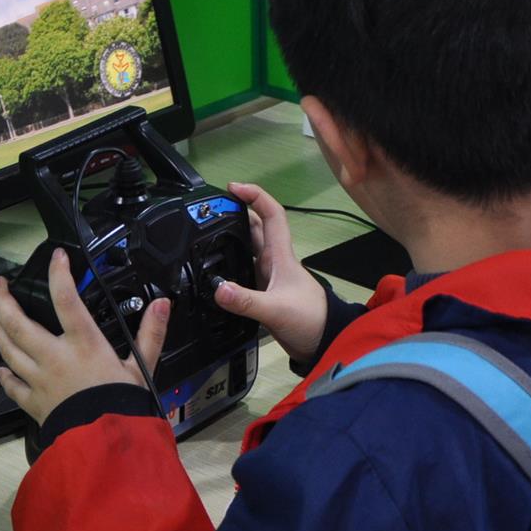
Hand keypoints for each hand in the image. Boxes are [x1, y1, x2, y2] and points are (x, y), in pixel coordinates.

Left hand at [0, 250, 169, 425]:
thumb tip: (162, 304)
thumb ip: (150, 333)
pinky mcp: (33, 401)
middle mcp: (54, 357)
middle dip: (2, 299)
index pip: (65, 298)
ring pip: (7, 349)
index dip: (59, 273)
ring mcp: (39, 379)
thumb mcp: (142, 368)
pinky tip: (0, 369)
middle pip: (17, 322)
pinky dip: (3, 374)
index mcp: (83, 344)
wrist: (105, 445)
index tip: (57, 256)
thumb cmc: (123, 406)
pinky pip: (11, 384)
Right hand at [210, 182, 331, 364]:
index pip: (271, 214)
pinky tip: (215, 268)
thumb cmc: (309, 319)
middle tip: (210, 209)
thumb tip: (217, 288)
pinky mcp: (264, 291)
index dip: (255, 195)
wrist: (324, 343)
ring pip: (248, 247)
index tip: (232, 187)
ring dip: (231, 235)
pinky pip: (243, 269)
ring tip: (206, 231)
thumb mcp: (276, 310)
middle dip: (235, 212)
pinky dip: (229, 262)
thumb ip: (246, 301)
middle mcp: (274, 261)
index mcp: (280, 256)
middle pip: (255, 226)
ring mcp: (269, 276)